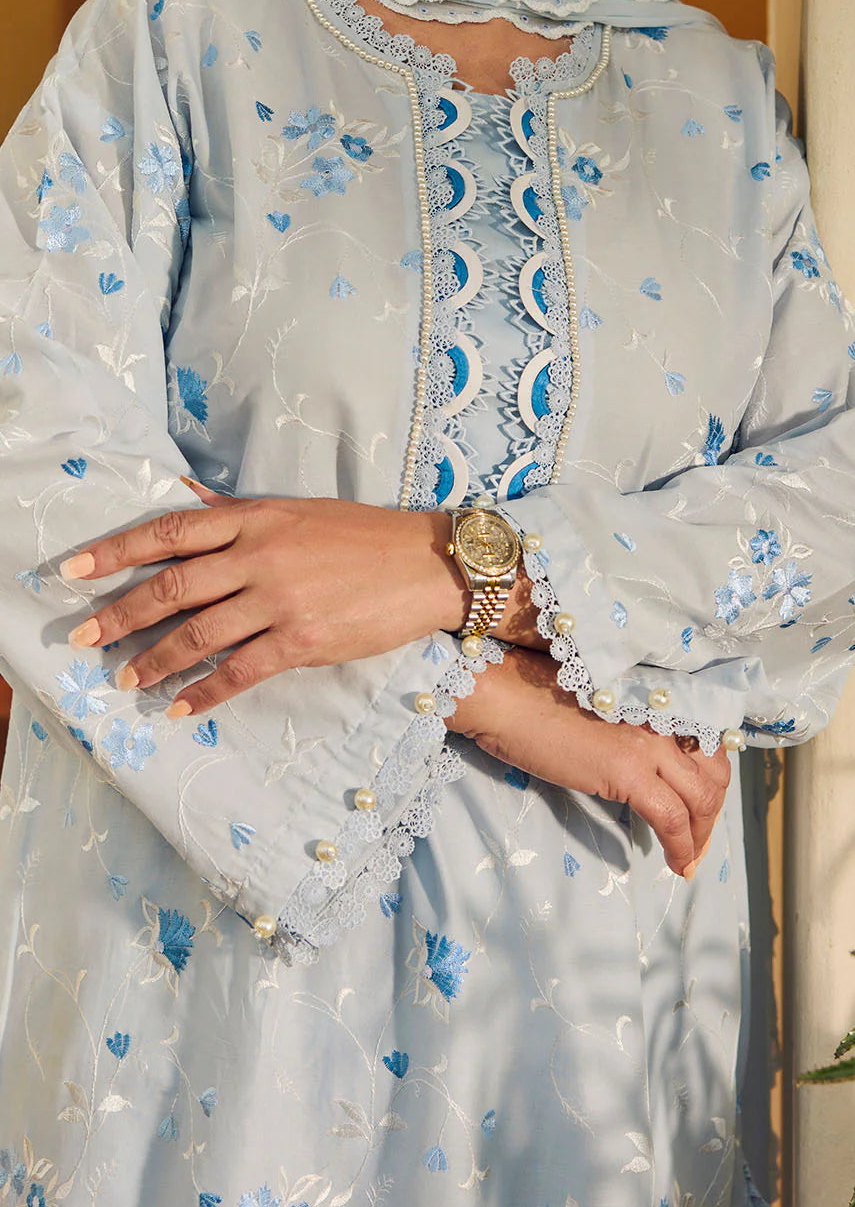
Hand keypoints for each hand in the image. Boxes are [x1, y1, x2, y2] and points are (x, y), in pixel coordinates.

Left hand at [61, 481, 466, 716]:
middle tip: (84, 638)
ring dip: (156, 661)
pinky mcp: (304, 639)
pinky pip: (241, 670)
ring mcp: (281, 599)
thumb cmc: (363, 535)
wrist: (426, 564)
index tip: (75, 568)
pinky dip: (206, 692)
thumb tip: (185, 498)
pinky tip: (182, 708)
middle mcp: (261, 555)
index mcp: (256, 518)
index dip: (117, 549)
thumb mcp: (296, 510)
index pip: (172, 531)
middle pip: (173, 586)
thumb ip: (238, 512)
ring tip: (127, 680)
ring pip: (199, 634)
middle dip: (121, 614)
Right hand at [445, 645, 731, 877]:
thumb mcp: (604, 714)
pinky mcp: (628, 770)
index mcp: (659, 699)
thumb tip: (645, 770)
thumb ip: (633, 732)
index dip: (712, 785)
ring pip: (701, 799)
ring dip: (699, 837)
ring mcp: (650, 742)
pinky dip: (680, 847)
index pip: (709, 745)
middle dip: (711, 815)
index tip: (700, 813)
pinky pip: (672, 819)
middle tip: (697, 843)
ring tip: (687, 860)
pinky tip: (675, 864)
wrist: (507, 695)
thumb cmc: (539, 697)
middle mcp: (664, 716)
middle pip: (715, 774)